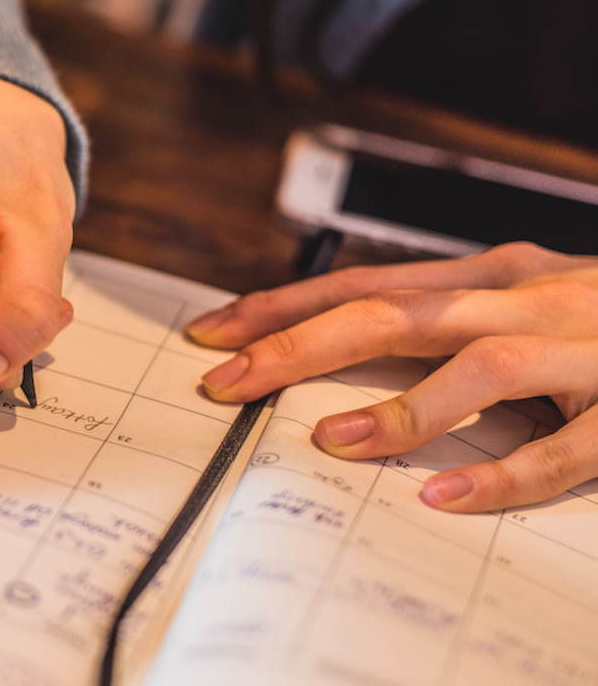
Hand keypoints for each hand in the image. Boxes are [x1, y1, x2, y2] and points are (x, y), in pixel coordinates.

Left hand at [187, 242, 597, 511]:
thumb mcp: (516, 298)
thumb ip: (441, 318)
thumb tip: (334, 344)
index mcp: (489, 273)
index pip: (363, 283)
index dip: (281, 305)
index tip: (210, 331)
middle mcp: (525, 297)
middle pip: (394, 313)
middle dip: (300, 345)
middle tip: (226, 380)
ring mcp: (582, 348)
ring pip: (478, 365)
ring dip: (399, 404)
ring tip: (328, 438)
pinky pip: (568, 447)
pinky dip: (504, 473)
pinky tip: (446, 497)